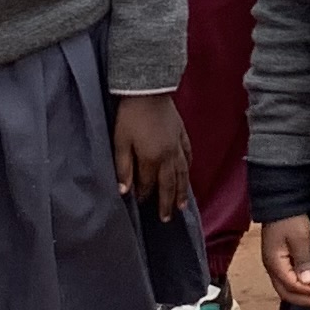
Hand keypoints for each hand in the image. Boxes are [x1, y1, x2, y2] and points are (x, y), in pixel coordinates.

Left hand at [113, 93, 193, 216]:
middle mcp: (168, 156)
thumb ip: (123, 168)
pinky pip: (188, 155)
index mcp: (152, 159)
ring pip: (182, 173)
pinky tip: (188, 172)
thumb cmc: (130, 116)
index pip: (148, 184)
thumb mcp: (121, 142)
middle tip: (167, 218)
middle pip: (169, 184)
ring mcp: (177, 145)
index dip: (145, 195)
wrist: (148, 90)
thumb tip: (124, 191)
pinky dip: (188, 166)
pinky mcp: (182, 134)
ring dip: (182, 191)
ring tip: (183, 205)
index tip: (141, 203)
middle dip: (167, 202)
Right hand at [260, 215, 309, 307]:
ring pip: (285, 288)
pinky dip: (298, 287)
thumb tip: (306, 281)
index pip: (291, 285)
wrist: (281, 202)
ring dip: (302, 294)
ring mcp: (274, 264)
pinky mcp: (279, 260)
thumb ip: (303, 260)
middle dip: (304, 299)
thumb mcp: (300, 237)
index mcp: (274, 263)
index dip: (307, 290)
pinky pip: (287, 280)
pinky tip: (309, 286)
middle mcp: (271, 267)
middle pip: (285, 292)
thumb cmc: (290, 218)